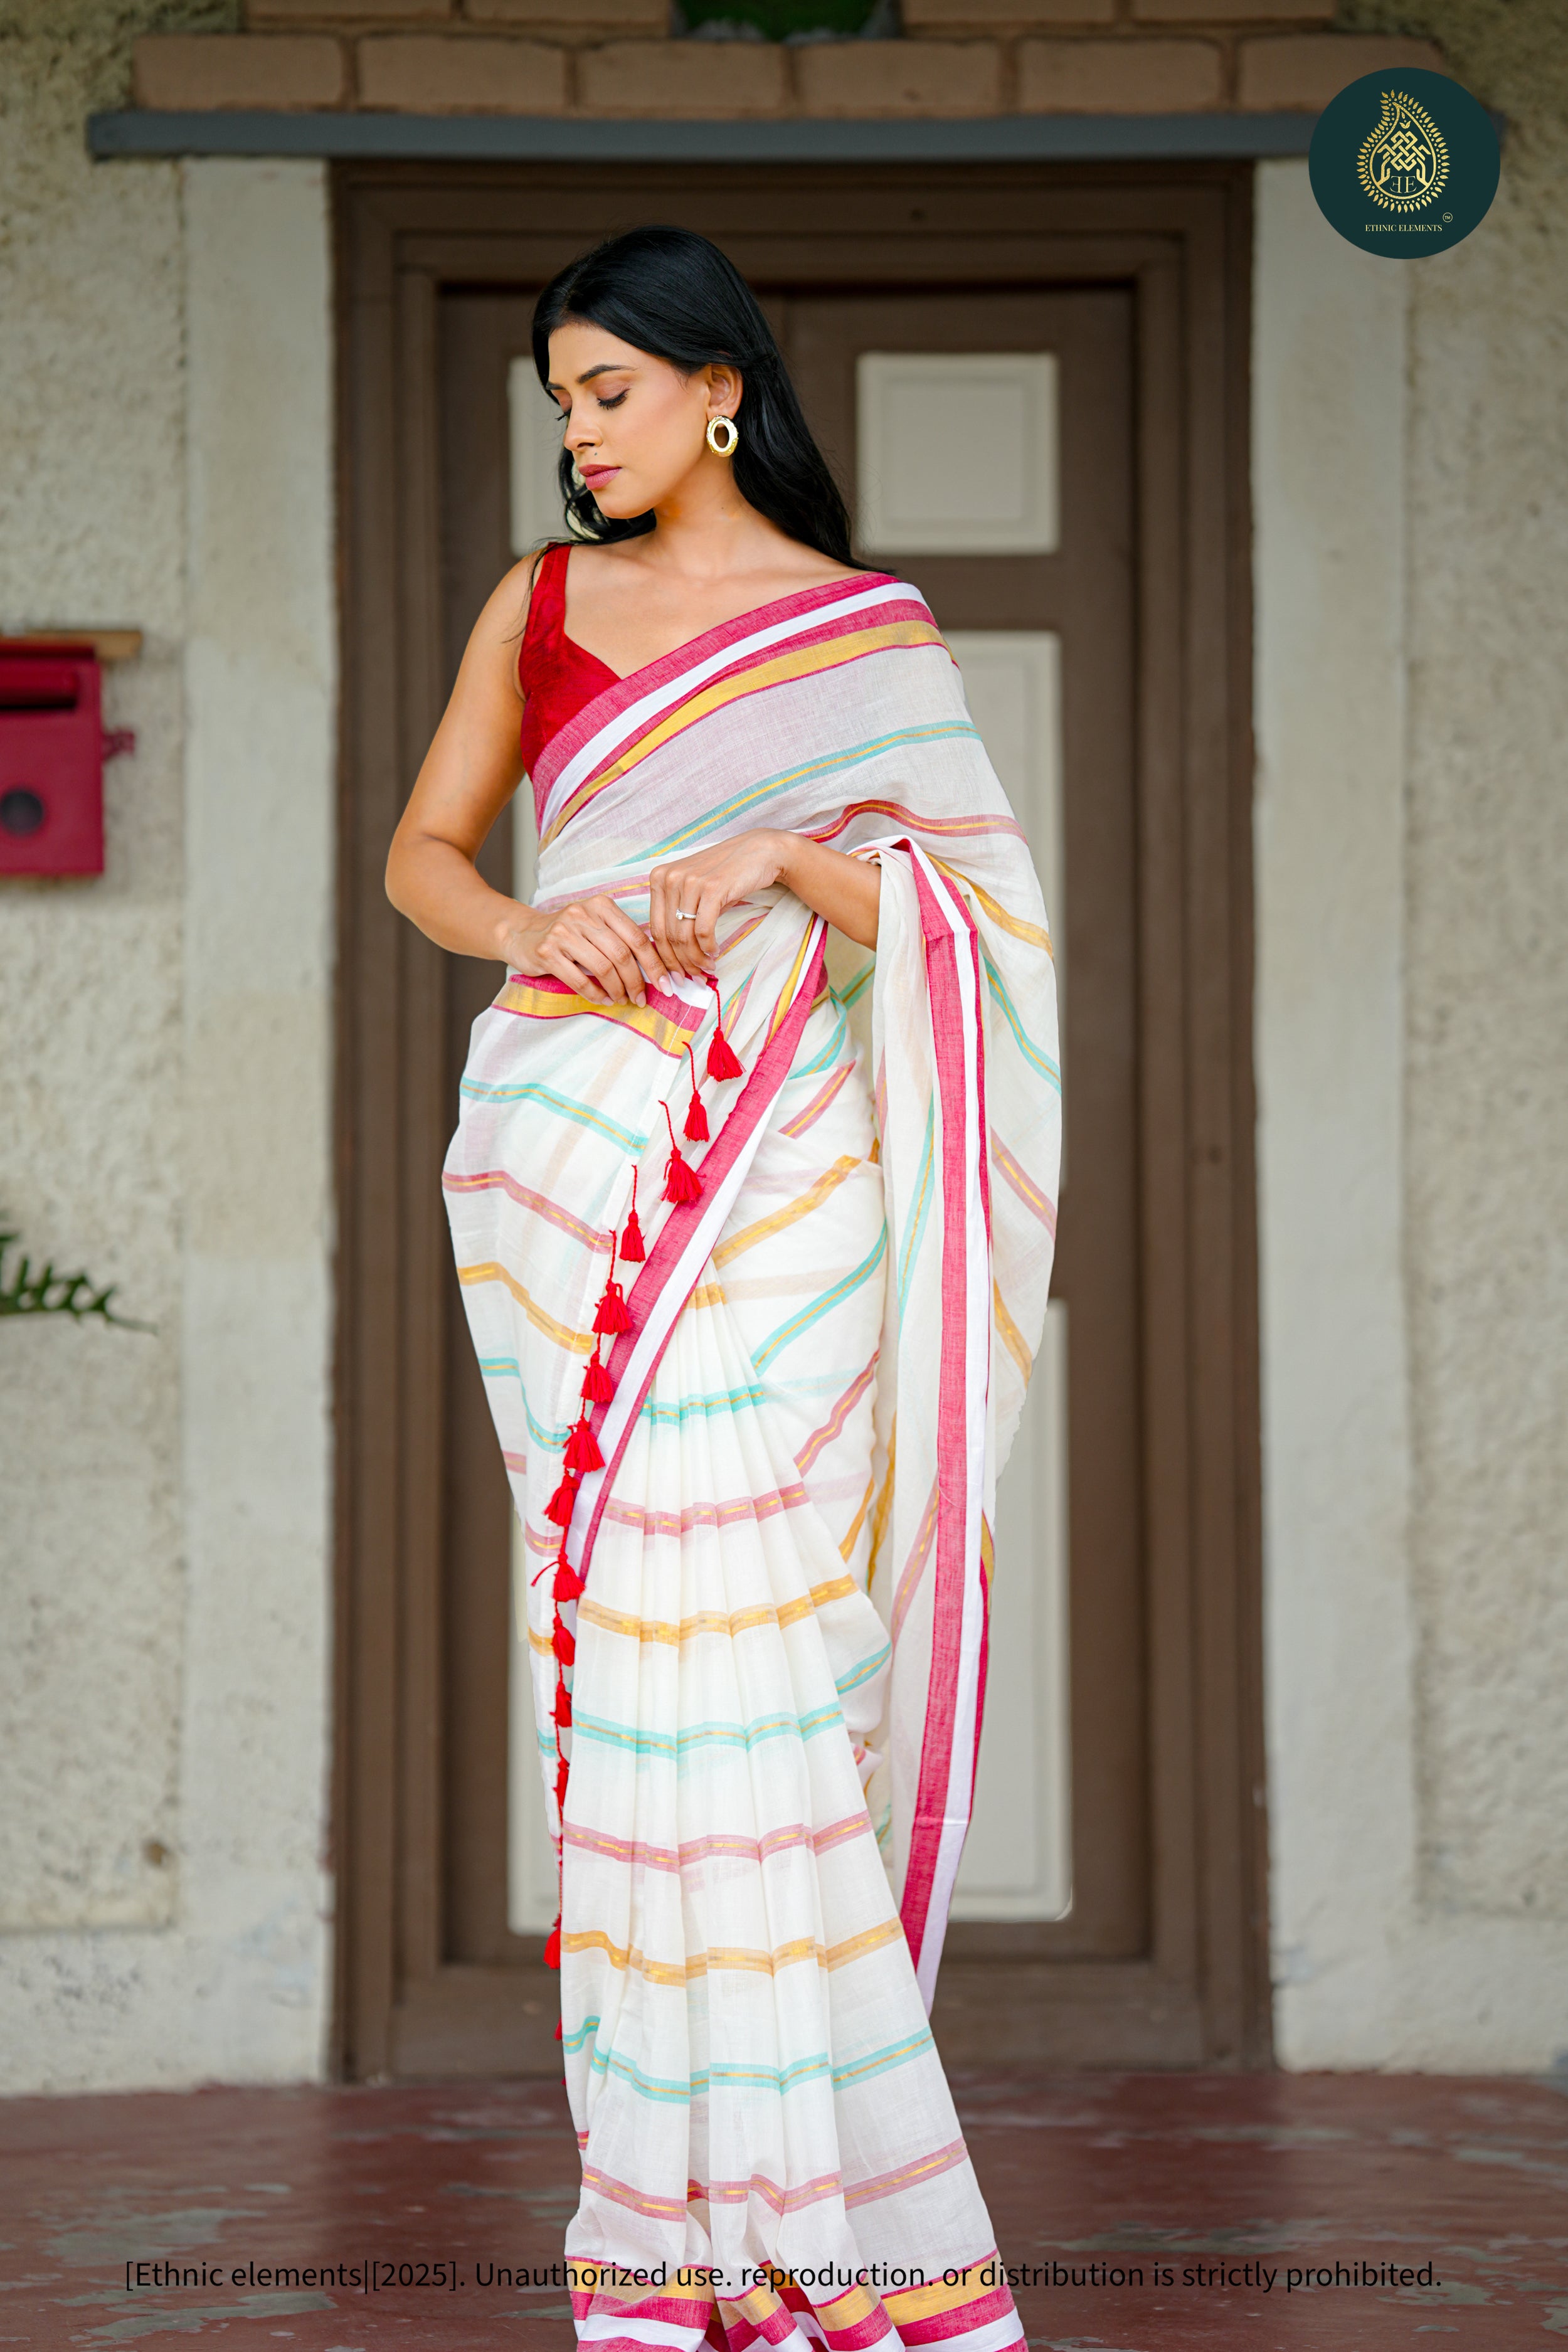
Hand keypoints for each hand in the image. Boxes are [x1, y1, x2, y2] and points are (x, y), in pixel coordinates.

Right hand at [504, 894, 671, 1006]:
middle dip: (637, 982)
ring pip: (603, 968)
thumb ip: (621, 940)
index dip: (655, 964)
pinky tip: (603, 999)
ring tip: (621, 1000)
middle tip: (641, 999)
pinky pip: (579, 979)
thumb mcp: (596, 927)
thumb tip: (656, 971)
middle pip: (622, 954)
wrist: (523, 934)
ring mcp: (563, 932)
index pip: (637, 937)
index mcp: (601, 905)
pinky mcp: (547, 951)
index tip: (666, 985)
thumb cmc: (568, 934)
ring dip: (617, 990)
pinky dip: (595, 994)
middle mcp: (582, 914)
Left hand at [648, 830, 792, 974]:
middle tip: (693, 977)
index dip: (664, 957)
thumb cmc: (725, 874)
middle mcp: (669, 878)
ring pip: (684, 936)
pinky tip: (715, 953)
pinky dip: (708, 947)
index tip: (675, 973)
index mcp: (659, 878)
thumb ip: (678, 913)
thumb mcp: (693, 889)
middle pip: (668, 936)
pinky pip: (703, 930)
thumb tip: (672, 954)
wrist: (758, 852)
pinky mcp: (711, 888)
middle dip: (680, 963)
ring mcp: (689, 882)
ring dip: (696, 959)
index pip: (654, 928)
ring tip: (707, 968)